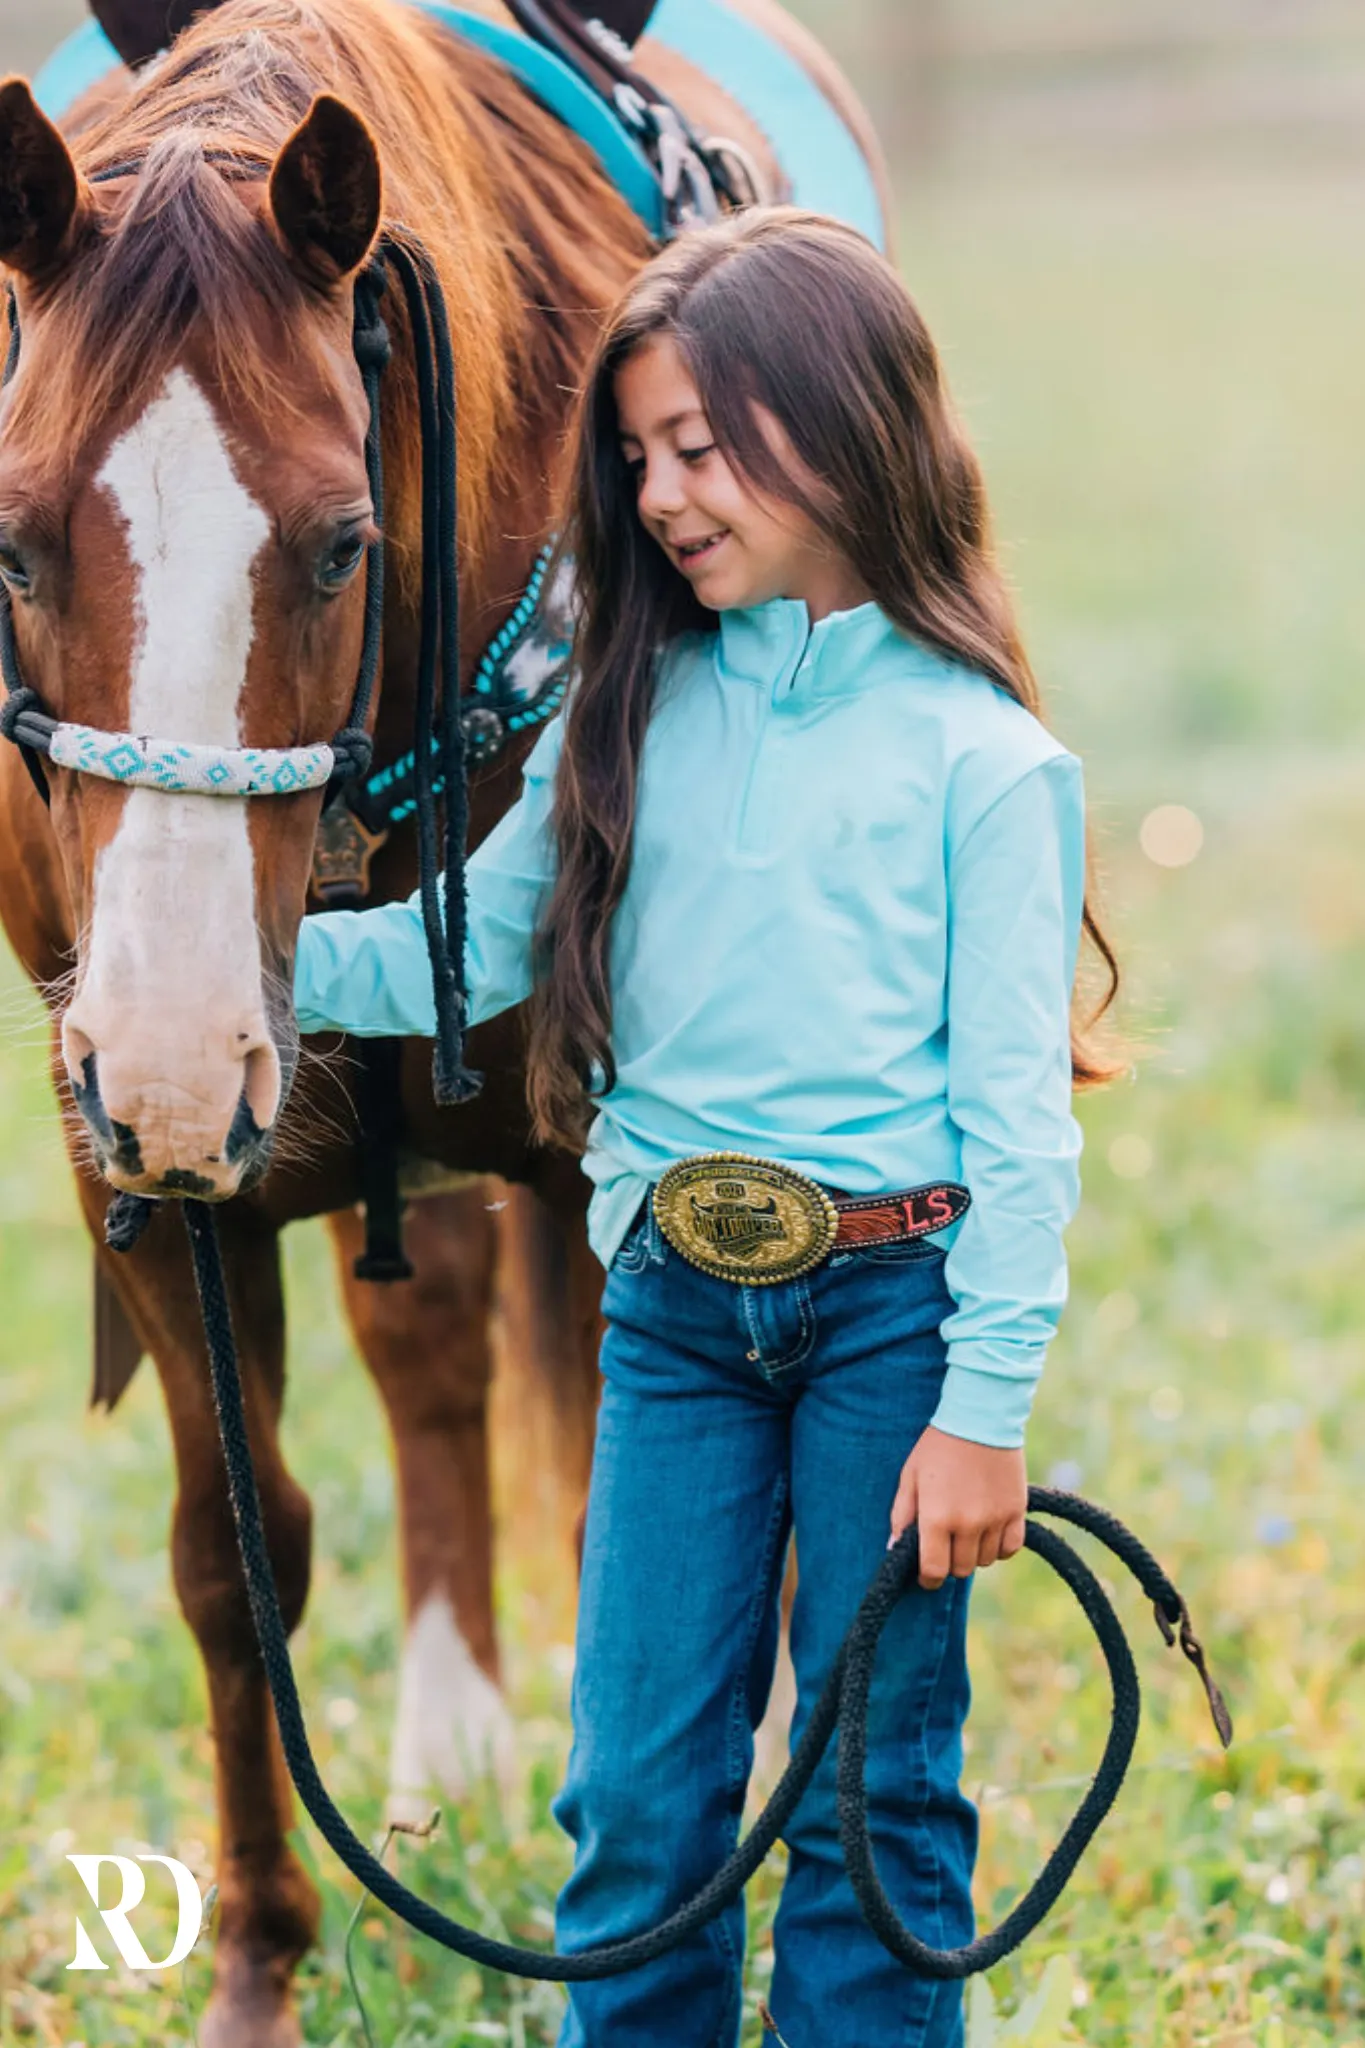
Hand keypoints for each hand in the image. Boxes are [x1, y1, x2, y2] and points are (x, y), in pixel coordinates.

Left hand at [889, 1425, 1027, 1589]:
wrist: (980, 1417)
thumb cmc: (938, 1446)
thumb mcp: (910, 1476)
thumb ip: (902, 1515)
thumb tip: (894, 1548)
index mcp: (936, 1517)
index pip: (934, 1570)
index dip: (928, 1579)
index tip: (926, 1575)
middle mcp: (967, 1524)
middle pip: (960, 1569)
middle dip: (949, 1563)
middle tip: (944, 1545)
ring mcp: (995, 1519)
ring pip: (984, 1560)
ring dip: (973, 1553)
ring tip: (966, 1531)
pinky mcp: (1016, 1511)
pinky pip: (1010, 1549)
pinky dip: (999, 1547)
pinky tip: (989, 1532)